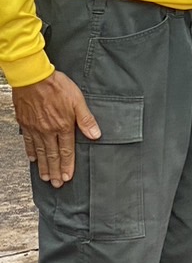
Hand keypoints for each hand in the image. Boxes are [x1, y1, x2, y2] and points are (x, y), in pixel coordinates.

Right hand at [13, 71, 99, 186]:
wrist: (33, 77)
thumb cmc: (57, 86)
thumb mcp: (78, 101)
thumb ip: (86, 120)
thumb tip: (96, 135)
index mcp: (63, 126)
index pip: (67, 151)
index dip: (67, 166)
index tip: (67, 177)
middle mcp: (48, 130)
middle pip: (52, 155)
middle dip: (55, 171)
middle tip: (55, 184)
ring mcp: (35, 128)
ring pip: (40, 151)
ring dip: (43, 166)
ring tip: (45, 177)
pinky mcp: (25, 123)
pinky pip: (29, 142)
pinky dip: (31, 152)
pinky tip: (33, 159)